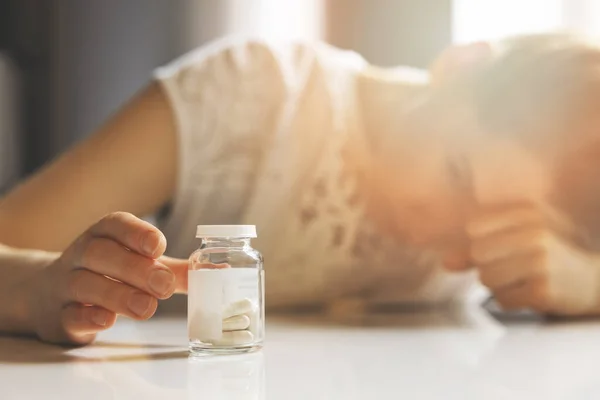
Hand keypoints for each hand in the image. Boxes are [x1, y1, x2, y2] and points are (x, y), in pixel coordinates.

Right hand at [24, 212, 187, 344]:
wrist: (50, 296)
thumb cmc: (108, 275)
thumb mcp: (139, 265)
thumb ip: (174, 269)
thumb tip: (217, 271)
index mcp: (103, 236)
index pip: (115, 224)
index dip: (136, 233)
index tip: (158, 246)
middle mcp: (81, 255)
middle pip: (100, 253)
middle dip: (134, 268)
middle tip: (164, 285)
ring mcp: (66, 285)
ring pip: (84, 283)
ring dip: (117, 295)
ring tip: (147, 308)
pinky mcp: (59, 316)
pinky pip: (69, 313)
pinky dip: (88, 316)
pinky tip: (108, 320)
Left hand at [466, 202, 599, 315]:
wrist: (594, 280)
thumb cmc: (547, 258)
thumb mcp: (516, 240)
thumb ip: (478, 247)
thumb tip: (446, 262)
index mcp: (527, 212)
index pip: (474, 227)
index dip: (477, 243)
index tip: (496, 249)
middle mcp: (535, 232)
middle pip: (477, 253)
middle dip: (486, 265)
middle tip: (510, 268)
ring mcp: (541, 261)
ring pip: (486, 278)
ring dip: (498, 286)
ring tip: (521, 281)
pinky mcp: (544, 289)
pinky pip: (502, 299)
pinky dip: (510, 301)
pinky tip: (529, 293)